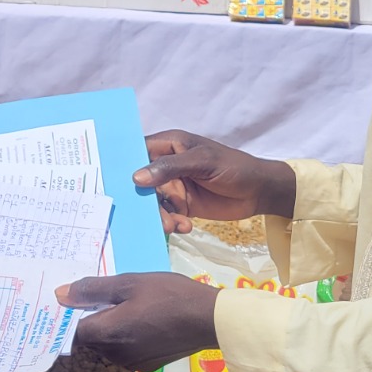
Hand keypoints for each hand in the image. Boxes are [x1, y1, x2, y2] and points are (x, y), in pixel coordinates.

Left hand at [56, 273, 220, 371]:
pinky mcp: (148, 365)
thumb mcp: (130, 283)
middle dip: (93, 317)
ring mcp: (132, 363)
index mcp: (108, 334)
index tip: (73, 298)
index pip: (74, 330)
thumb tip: (60, 294)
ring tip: (127, 302)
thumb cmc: (168, 294)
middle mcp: (116, 355)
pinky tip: (142, 317)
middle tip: (104, 293)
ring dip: (110, 326)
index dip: (70, 314)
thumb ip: (94, 289)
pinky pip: (125, 350)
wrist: (208, 319)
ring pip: (108, 344)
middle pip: (91, 337)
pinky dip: (126, 336)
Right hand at [137, 131, 295, 232]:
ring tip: (173, 226)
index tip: (113, 183)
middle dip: (144, 200)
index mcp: (169, 145)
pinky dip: (172, 223)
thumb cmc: (232, 166)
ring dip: (159, 215)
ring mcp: (173, 186)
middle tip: (154, 214)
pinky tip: (185, 226)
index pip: (138, 151)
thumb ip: (170, 168)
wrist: (259, 192)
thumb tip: (136, 177)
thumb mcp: (202, 162)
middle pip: (142, 182)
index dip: (124, 165)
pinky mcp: (182, 205)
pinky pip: (167, 215)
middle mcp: (166, 165)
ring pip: (153, 202)